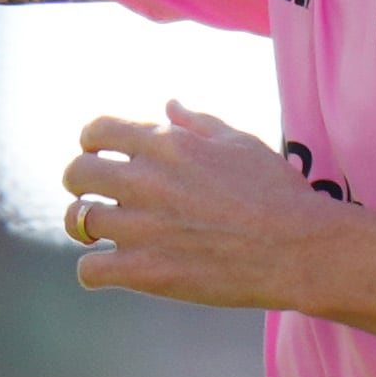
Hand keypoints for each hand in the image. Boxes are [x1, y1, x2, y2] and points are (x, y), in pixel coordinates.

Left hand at [61, 105, 342, 309]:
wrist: (299, 249)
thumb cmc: (278, 193)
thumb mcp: (240, 142)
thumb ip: (197, 122)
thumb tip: (168, 105)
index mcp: (166, 144)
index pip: (96, 130)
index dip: (91, 142)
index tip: (99, 155)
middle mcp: (144, 180)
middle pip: (75, 173)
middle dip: (79, 181)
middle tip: (94, 194)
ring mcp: (141, 227)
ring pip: (78, 221)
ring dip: (86, 226)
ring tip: (103, 233)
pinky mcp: (145, 271)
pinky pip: (89, 270)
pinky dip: (93, 270)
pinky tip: (112, 269)